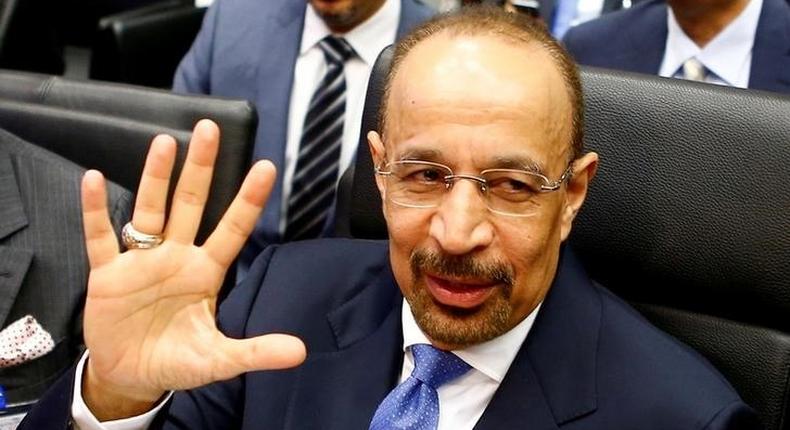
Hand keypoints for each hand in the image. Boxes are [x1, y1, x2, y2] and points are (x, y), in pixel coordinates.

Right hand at [80, 120, 305, 419]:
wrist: (130, 376)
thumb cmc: (176, 361)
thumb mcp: (218, 359)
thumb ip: (255, 351)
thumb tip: (300, 352)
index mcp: (205, 272)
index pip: (232, 228)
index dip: (248, 200)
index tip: (266, 166)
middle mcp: (176, 257)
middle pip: (190, 204)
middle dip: (200, 169)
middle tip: (209, 129)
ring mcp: (141, 262)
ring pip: (150, 210)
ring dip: (155, 178)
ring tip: (164, 143)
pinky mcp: (107, 274)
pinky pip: (100, 237)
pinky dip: (95, 210)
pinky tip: (92, 180)